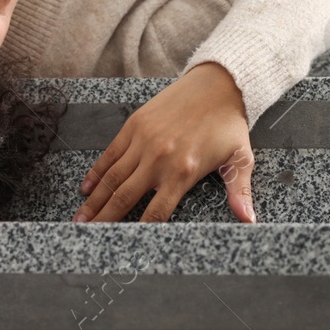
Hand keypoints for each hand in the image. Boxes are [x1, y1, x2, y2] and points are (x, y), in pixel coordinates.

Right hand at [73, 62, 255, 222]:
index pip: (156, 212)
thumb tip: (249, 220)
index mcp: (184, 171)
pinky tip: (86, 188)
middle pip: (125, 197)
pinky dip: (97, 172)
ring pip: (112, 177)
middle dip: (104, 220)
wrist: (218, 83)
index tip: (123, 246)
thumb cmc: (229, 123)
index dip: (139, 231)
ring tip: (79, 219)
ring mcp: (144, 140)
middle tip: (86, 237)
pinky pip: (110, 153)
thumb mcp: (240, 159)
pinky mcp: (134, 125)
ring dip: (94, 201)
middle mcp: (159, 158)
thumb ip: (240, 191)